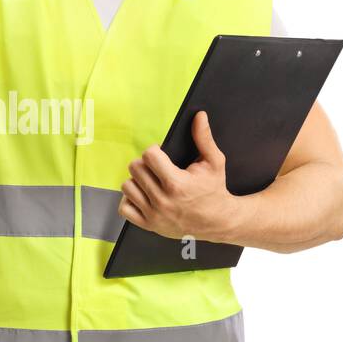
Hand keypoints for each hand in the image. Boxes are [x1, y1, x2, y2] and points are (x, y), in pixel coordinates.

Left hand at [119, 110, 236, 243]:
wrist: (218, 221)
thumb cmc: (214, 190)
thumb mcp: (214, 162)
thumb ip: (204, 138)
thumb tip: (199, 116)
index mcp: (177, 183)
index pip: (149, 156)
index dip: (154, 151)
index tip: (161, 154)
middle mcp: (162, 200)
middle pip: (135, 169)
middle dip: (145, 164)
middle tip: (156, 168)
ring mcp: (154, 214)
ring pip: (127, 187)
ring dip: (137, 181)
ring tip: (150, 181)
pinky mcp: (149, 225)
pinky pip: (124, 208)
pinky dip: (130, 200)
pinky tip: (143, 195)